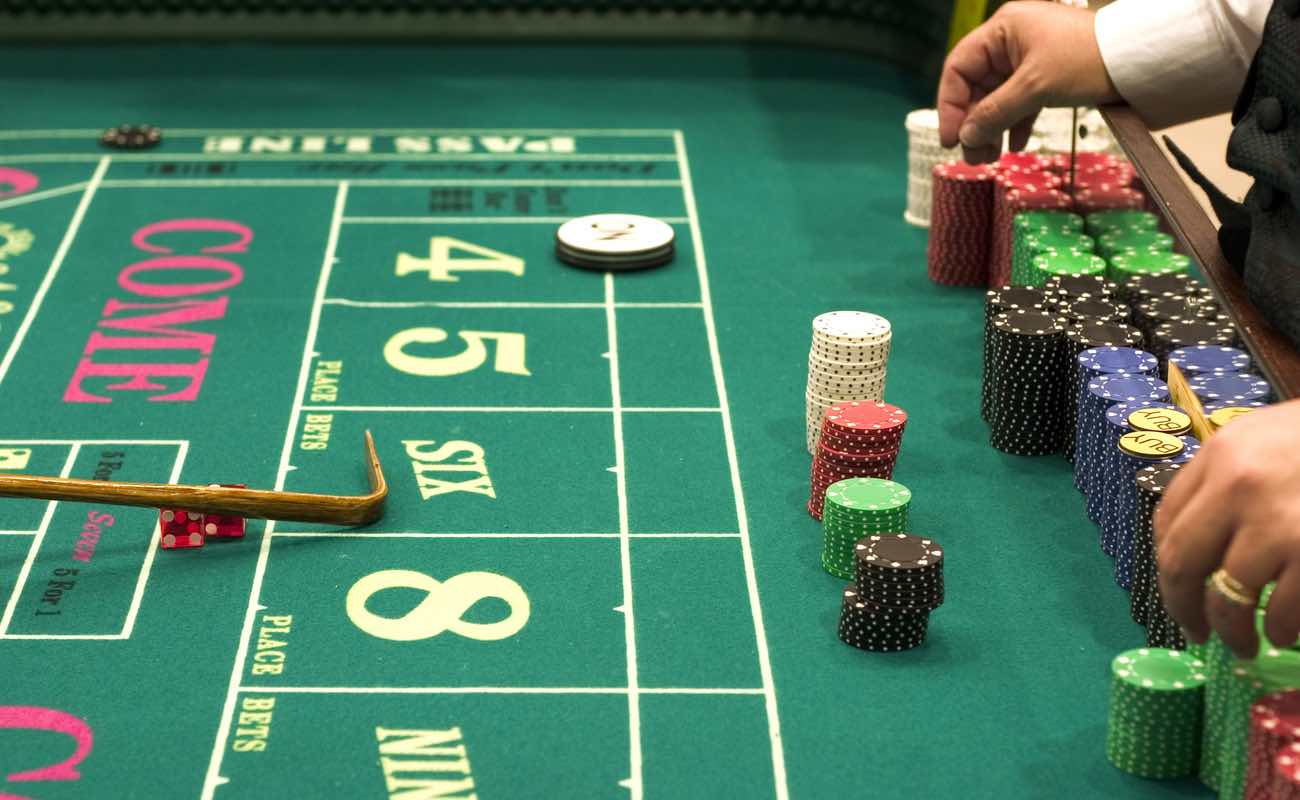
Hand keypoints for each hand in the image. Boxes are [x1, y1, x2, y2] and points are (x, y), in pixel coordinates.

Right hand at [937, 1, 1120, 162]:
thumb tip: (966, 138)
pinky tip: (1014, 146)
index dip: (950, 105)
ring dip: (992, 128)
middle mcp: (1010, 41)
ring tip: (990, 159)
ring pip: (997, 97)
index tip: (953, 139)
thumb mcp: (1035, 87)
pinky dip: (1014, 123)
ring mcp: (1028, 57)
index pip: (959, 67)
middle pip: (977, 86)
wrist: (1138, 59)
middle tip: (973, 158)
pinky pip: (1020, 101)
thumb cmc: (1086, 60)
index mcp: (1002, 30)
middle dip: (974, 124)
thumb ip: (995, 113)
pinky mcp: (1046, 74)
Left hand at [1155, 399, 1299, 658]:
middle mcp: (1239, 487)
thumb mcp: (1266, 437)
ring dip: (1233, 632)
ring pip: (1229, 597)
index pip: (1166, 522)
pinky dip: (1279, 629)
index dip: (1167, 566)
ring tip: (1243, 644)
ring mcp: (1279, 523)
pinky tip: (1283, 634)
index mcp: (1220, 455)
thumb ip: (1227, 478)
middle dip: (1183, 608)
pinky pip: (1284, 609)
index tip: (1178, 591)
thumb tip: (1199, 543)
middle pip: (1183, 563)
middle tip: (1196, 632)